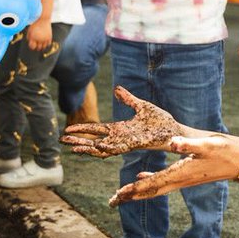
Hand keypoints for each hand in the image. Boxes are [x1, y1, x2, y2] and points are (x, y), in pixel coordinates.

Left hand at [26, 19, 51, 50]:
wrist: (43, 19)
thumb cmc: (36, 24)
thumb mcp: (30, 30)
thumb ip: (28, 36)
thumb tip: (30, 42)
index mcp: (33, 37)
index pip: (32, 47)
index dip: (32, 47)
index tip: (33, 44)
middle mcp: (39, 39)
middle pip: (38, 48)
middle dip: (37, 47)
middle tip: (37, 46)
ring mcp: (45, 39)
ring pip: (44, 47)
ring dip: (42, 46)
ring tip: (41, 44)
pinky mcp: (49, 37)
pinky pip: (48, 44)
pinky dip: (47, 44)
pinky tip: (45, 41)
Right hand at [61, 85, 181, 157]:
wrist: (176, 131)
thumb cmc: (161, 122)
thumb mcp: (141, 106)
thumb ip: (128, 99)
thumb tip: (116, 89)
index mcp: (120, 129)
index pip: (97, 130)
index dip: (82, 129)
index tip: (68, 128)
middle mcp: (121, 138)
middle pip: (94, 141)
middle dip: (79, 140)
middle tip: (63, 140)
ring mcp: (127, 143)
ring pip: (102, 148)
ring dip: (88, 148)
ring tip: (73, 147)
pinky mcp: (135, 145)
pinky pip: (117, 149)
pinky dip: (106, 148)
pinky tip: (95, 147)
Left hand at [109, 135, 238, 205]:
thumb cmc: (224, 152)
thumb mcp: (206, 145)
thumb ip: (189, 145)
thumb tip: (172, 143)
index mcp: (181, 173)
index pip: (153, 183)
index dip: (135, 189)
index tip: (119, 194)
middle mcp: (179, 180)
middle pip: (150, 191)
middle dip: (131, 196)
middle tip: (112, 201)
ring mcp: (182, 179)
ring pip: (155, 188)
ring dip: (137, 192)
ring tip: (121, 195)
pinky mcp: (186, 176)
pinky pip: (163, 182)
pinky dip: (149, 181)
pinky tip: (140, 177)